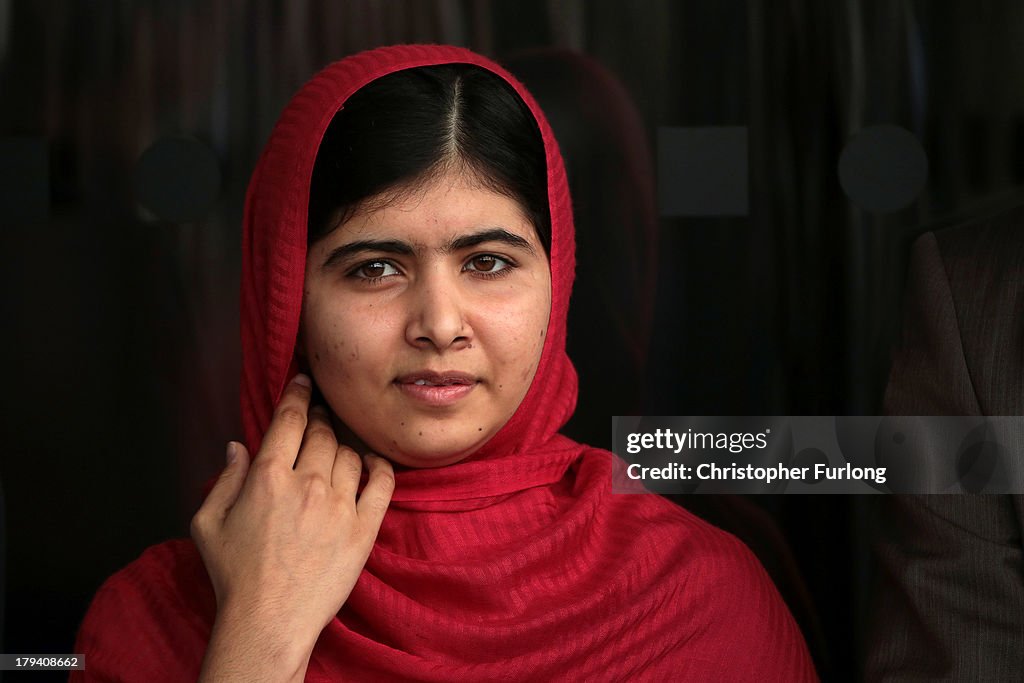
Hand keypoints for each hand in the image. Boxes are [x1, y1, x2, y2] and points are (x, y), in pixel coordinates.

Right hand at [191, 374, 394, 656]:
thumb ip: (225, 479)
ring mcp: (339, 504)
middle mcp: (307, 483)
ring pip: (350, 454)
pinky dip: (379, 467)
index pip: (289, 419)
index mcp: (267, 476)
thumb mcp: (208, 523)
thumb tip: (237, 447)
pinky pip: (382, 483)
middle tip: (319, 419)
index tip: (304, 383)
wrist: (268, 621)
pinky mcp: (364, 528)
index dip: (297, 395)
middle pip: (322, 432)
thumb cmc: (234, 576)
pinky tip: (372, 464)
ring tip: (336, 450)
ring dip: (343, 446)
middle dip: (320, 419)